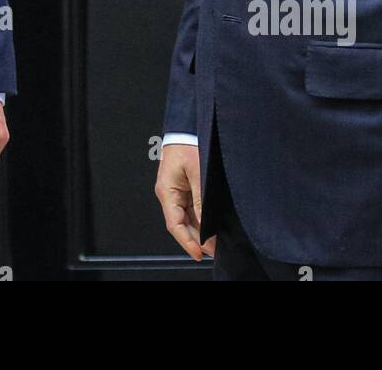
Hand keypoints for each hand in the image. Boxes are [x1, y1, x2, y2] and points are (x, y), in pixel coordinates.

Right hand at [155, 143, 215, 261]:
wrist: (186, 126)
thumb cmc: (188, 144)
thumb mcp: (198, 172)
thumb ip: (200, 199)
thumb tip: (204, 223)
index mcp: (167, 191)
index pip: (175, 224)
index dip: (188, 242)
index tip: (200, 254)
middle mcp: (169, 194)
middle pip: (181, 224)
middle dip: (197, 239)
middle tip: (214, 250)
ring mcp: (175, 191)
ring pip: (186, 218)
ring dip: (199, 230)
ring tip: (215, 242)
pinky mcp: (183, 187)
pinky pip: (189, 208)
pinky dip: (200, 219)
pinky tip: (211, 226)